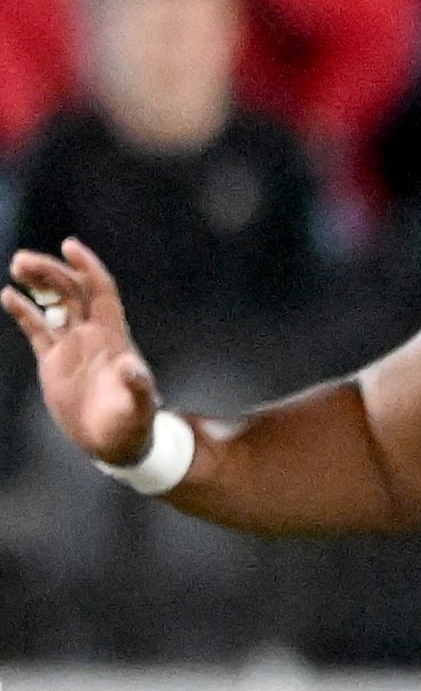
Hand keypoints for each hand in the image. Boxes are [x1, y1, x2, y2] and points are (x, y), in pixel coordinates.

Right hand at [9, 240, 158, 466]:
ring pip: (54, 303)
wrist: (115, 445)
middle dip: (52, 271)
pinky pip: (37, 328)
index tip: (70, 245)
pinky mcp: (54, 360)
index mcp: (113, 337)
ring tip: (17, 266)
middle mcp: (93, 334)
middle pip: (72, 291)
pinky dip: (24, 311)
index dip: (88, 268)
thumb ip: (137, 388)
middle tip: (22, 261)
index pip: (101, 292)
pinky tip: (8, 296)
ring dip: (38, 282)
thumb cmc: (133, 426)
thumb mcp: (139, 408)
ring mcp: (72, 345)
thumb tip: (131, 367)